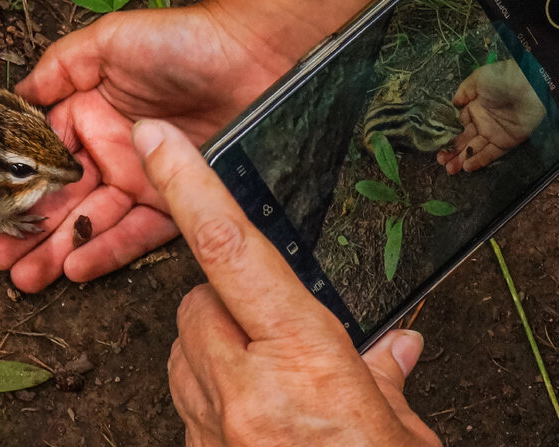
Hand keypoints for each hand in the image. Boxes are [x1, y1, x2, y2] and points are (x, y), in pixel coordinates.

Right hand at [0, 3, 294, 290]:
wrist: (254, 55)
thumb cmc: (182, 39)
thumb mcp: (111, 40)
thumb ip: (61, 66)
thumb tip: (16, 93)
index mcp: (89, 114)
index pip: (43, 158)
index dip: (16, 185)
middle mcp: (111, 150)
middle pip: (62, 197)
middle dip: (27, 230)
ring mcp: (143, 178)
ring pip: (92, 222)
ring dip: (56, 249)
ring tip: (23, 275)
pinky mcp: (177, 200)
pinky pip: (137, 233)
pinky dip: (106, 251)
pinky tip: (73, 268)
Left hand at [131, 119, 440, 446]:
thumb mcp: (403, 429)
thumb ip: (386, 374)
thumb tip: (395, 347)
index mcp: (305, 359)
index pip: (230, 247)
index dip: (189, 185)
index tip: (156, 140)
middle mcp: (246, 392)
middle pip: (198, 302)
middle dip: (228, 302)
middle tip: (276, 332)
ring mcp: (213, 430)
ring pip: (183, 352)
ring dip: (216, 349)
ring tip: (271, 380)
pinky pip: (186, 405)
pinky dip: (214, 398)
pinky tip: (258, 419)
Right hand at [438, 59, 545, 172]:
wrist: (528, 87)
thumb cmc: (501, 79)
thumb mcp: (478, 79)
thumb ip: (464, 90)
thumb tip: (454, 102)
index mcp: (475, 107)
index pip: (459, 125)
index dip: (449, 135)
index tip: (439, 144)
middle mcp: (482, 121)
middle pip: (464, 140)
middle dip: (452, 151)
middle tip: (440, 161)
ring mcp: (494, 133)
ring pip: (474, 149)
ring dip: (461, 159)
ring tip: (449, 169)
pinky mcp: (506, 142)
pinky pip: (491, 154)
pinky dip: (479, 160)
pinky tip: (466, 167)